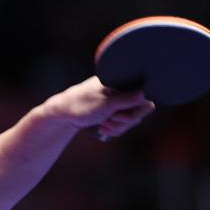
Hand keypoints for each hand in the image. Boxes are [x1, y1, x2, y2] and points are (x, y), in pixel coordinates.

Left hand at [40, 76, 154, 138]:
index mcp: (121, 80)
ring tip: (103, 124)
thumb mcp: (105, 104)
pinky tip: (103, 127)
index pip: (145, 97)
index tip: (118, 115)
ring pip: (132, 120)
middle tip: (108, 121)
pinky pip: (124, 124)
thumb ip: (126, 100)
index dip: (135, 111)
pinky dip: (114, 128)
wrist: (63, 113)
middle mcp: (123, 88)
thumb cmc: (81, 105)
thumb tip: (146, 93)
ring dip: (118, 126)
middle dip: (124, 121)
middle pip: (140, 111)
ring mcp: (119, 100)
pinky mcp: (115, 109)